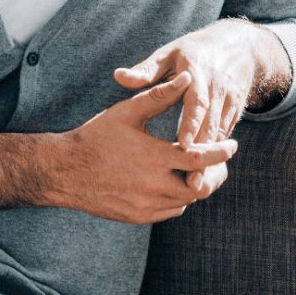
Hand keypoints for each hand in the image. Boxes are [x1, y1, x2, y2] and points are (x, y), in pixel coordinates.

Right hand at [52, 72, 237, 223]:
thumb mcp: (127, 111)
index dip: (222, 152)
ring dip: (194, 185)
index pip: (202, 159)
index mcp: (154, 157)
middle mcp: (153, 186)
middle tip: (218, 161)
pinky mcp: (138, 217)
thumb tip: (188, 77)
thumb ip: (160, 96)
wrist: (62, 171)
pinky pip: (170, 211)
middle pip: (200, 186)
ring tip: (196, 168)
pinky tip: (175, 181)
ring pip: (186, 201)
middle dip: (213, 173)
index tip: (233, 144)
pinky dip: (178, 198)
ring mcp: (145, 206)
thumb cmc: (96, 136)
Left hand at [114, 21, 261, 190]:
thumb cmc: (192, 52)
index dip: (191, 123)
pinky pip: (225, 137)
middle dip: (203, 154)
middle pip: (212, 125)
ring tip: (198, 187)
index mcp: (199, 73)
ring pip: (221, 136)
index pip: (196, 101)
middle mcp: (218, 89)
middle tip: (192, 182)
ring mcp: (229, 102)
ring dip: (212, 162)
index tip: (181, 144)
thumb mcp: (168, 55)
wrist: (236, 47)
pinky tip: (206, 178)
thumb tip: (119, 76)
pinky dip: (217, 157)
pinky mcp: (235, 112)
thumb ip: (145, 70)